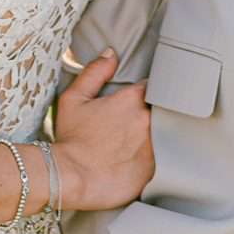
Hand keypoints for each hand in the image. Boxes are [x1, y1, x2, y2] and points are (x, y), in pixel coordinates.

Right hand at [54, 50, 153, 211]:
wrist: (71, 179)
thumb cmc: (71, 139)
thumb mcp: (74, 99)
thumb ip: (95, 72)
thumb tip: (112, 54)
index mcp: (132, 100)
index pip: (151, 87)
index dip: (147, 91)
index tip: (140, 97)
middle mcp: (148, 121)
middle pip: (160, 110)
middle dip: (151, 112)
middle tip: (136, 121)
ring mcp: (154, 146)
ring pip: (163, 134)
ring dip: (154, 135)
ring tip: (137, 141)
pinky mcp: (154, 170)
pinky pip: (160, 159)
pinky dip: (152, 157)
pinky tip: (138, 160)